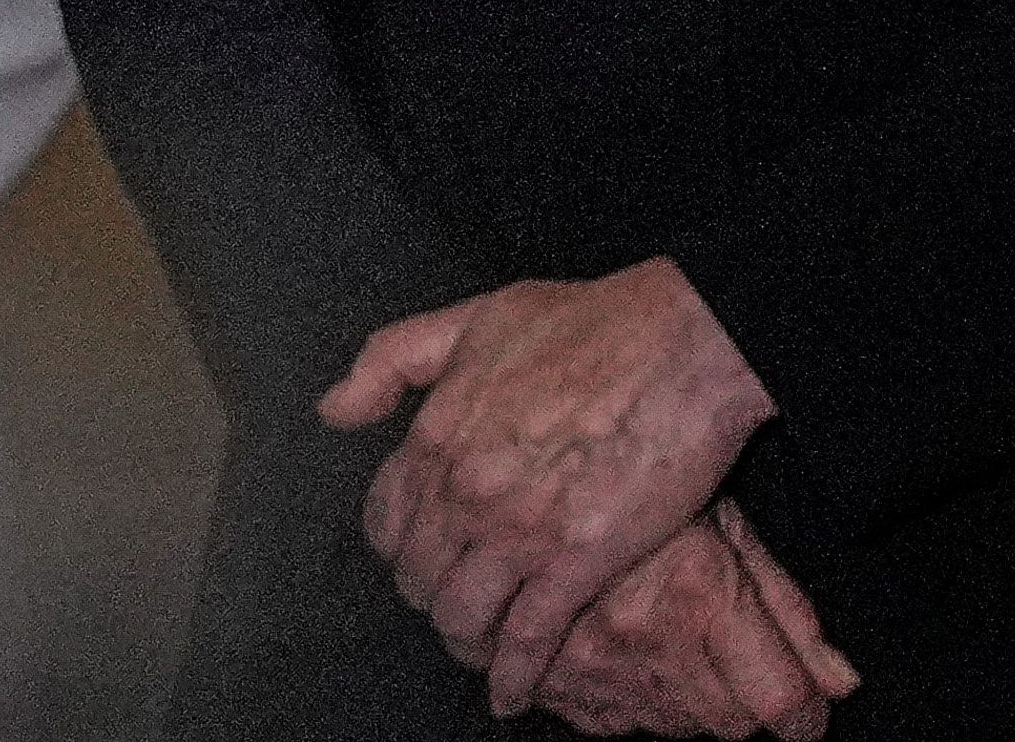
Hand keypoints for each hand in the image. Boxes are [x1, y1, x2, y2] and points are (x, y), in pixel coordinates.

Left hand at [320, 258, 774, 703]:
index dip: (396, 547)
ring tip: (479, 650)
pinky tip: (513, 694)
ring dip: (466, 641)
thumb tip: (336, 410)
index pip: (384, 520)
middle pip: (418, 577)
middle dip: (430, 596)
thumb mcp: (467, 319)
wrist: (678, 344)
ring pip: (462, 616)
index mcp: (434, 434)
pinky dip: (516, 676)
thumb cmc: (585, 325)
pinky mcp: (578, 563)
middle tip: (453, 604)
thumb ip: (389, 362)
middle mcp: (464, 491)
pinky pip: (530, 639)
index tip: (414, 556)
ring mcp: (518, 532)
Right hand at [511, 504, 852, 738]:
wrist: (528, 445)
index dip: (805, 713)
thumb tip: (842, 683)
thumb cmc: (638, 474)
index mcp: (698, 593)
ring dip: (680, 697)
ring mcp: (587, 657)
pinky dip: (621, 699)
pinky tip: (620, 651)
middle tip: (719, 644)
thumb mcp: (727, 524)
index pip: (782, 703)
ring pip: (670, 725)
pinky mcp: (544, 671)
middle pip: (729, 723)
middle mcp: (643, 634)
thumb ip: (788, 610)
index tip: (804, 708)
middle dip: (740, 697)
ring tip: (664, 636)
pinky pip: (608, 721)